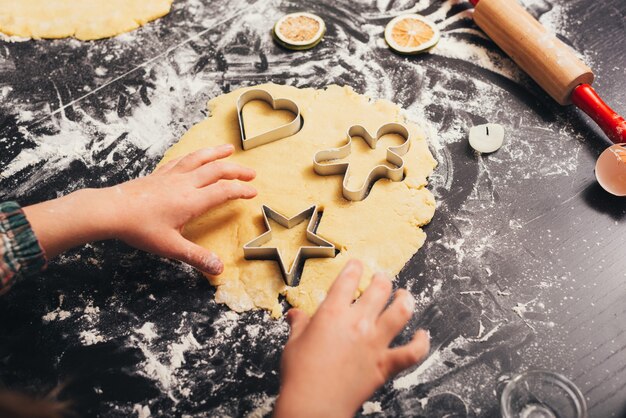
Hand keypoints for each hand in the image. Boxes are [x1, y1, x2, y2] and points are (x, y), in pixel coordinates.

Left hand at [24, 144, 256, 273]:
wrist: (110, 210)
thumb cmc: (140, 229)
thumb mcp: (171, 247)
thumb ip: (196, 257)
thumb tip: (219, 269)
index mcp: (192, 200)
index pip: (224, 191)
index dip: (241, 190)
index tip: (253, 192)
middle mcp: (185, 183)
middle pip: (217, 170)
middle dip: (237, 171)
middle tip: (251, 173)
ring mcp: (172, 175)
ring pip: (200, 158)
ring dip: (217, 153)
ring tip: (229, 149)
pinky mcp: (159, 174)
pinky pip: (182, 159)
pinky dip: (194, 155)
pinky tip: (195, 156)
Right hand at [273, 260, 429, 417]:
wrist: (314, 405)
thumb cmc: (300, 375)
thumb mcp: (294, 343)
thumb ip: (298, 324)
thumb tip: (294, 314)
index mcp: (332, 314)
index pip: (347, 280)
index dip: (354, 268)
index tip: (357, 265)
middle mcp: (357, 323)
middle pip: (379, 289)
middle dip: (382, 279)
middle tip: (381, 278)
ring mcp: (374, 343)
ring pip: (401, 312)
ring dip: (405, 299)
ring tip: (404, 296)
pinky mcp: (385, 364)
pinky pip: (412, 351)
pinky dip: (421, 342)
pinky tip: (422, 335)